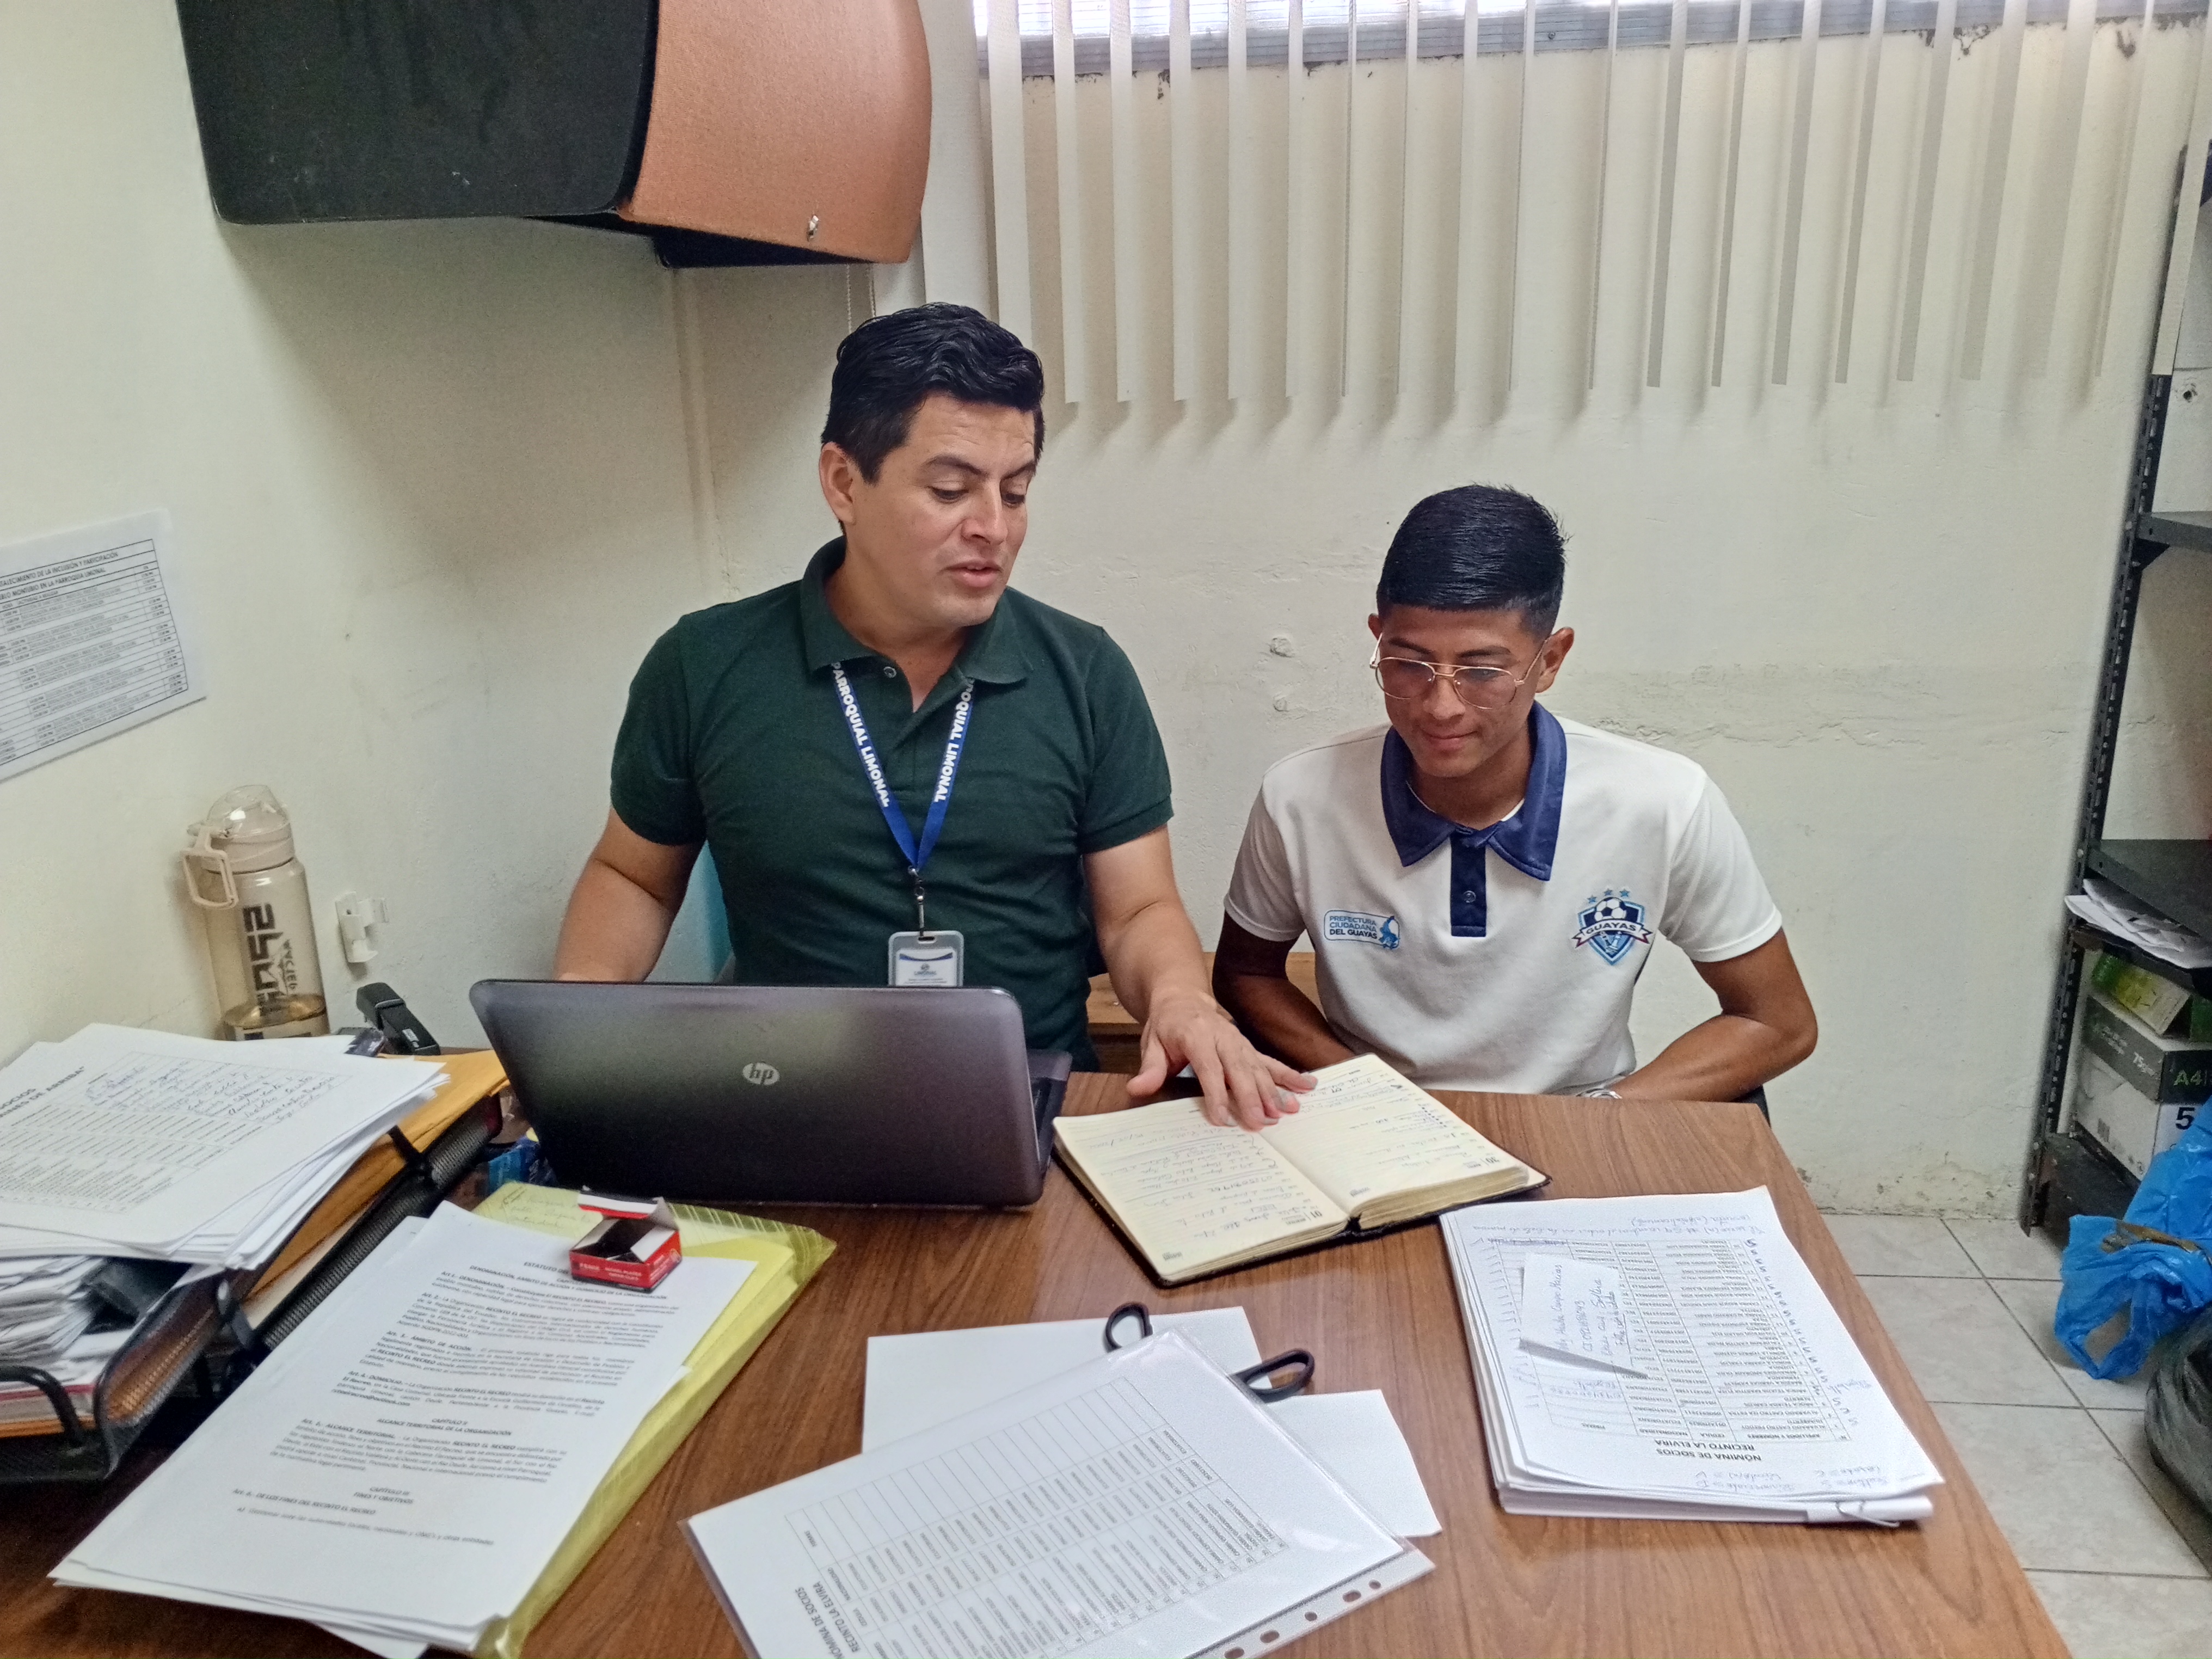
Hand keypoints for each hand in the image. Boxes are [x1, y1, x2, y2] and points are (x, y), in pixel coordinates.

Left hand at [1129, 990, 1315, 1130]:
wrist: (1182, 997)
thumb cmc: (1166, 1025)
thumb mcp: (1151, 1043)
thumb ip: (1149, 1068)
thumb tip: (1136, 1089)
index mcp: (1196, 1034)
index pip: (1208, 1067)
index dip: (1216, 1093)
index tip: (1222, 1118)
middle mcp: (1222, 1036)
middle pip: (1239, 1068)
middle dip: (1251, 1096)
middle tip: (1261, 1122)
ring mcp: (1239, 1041)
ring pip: (1258, 1066)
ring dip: (1273, 1090)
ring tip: (1286, 1112)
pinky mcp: (1248, 1047)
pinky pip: (1270, 1062)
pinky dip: (1289, 1074)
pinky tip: (1307, 1086)